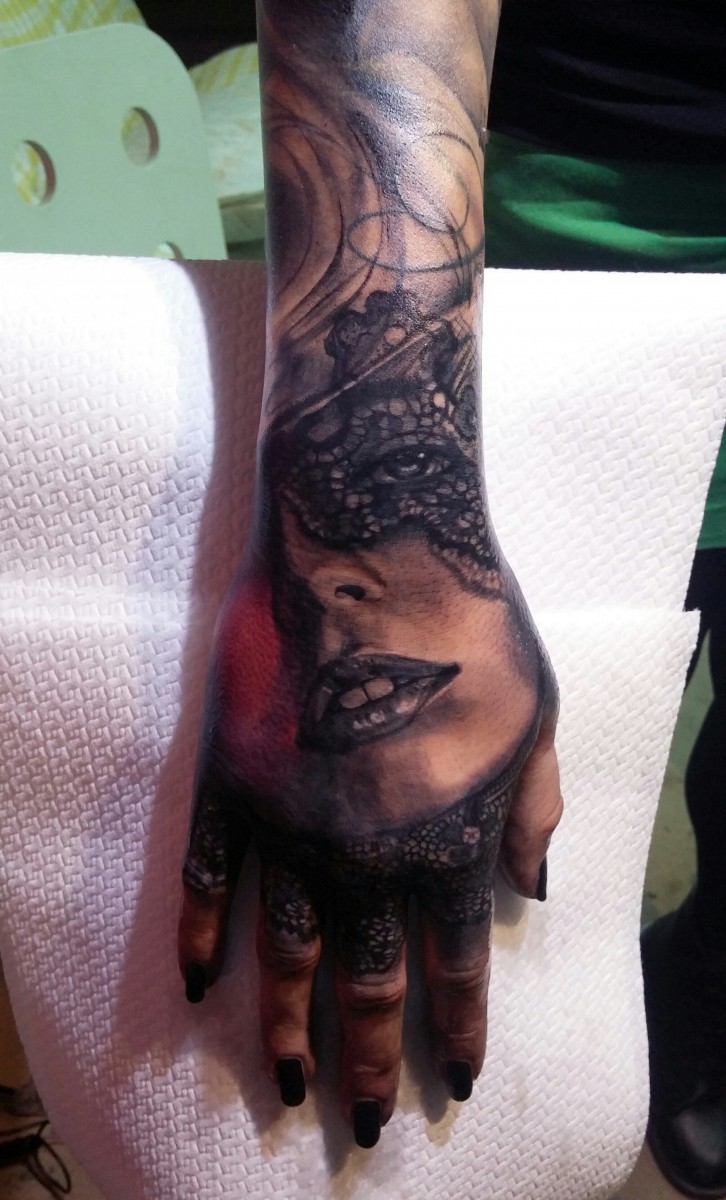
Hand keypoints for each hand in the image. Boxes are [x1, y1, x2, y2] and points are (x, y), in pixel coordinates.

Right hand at [178, 375, 561, 1144]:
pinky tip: (202, 988)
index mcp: (445, 841)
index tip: (453, 1081)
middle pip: (366, 984)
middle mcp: (362, 854)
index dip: (455, 1030)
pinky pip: (208, 880)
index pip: (453, 966)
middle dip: (370, 1060)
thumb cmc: (470, 624)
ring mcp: (288, 823)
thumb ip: (533, 813)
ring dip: (284, 1029)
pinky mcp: (232, 783)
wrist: (370, 543)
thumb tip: (527, 894)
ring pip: (283, 955)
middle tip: (367, 1122)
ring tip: (284, 1088)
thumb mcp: (538, 718)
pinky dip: (203, 939)